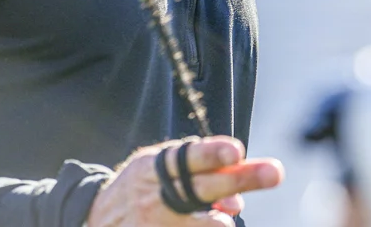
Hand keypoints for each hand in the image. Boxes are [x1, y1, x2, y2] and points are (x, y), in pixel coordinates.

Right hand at [87, 135, 284, 225]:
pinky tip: (218, 224)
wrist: (96, 217)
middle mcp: (153, 195)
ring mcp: (151, 223)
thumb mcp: (160, 168)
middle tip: (274, 173)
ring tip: (226, 220)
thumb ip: (198, 172)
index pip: (188, 157)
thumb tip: (237, 198)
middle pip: (202, 186)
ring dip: (218, 220)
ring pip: (195, 221)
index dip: (212, 153)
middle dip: (239, 179)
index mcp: (154, 167)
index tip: (237, 151)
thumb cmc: (142, 187)